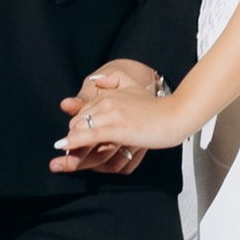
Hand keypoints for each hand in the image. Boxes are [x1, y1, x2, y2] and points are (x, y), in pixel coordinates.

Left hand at [54, 61, 187, 166]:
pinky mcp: (117, 128)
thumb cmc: (157, 107)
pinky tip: (64, 147)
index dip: (75, 129)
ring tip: (63, 160)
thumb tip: (96, 81)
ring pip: (80, 129)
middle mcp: (107, 101)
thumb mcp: (134, 86)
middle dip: (70, 139)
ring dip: (69, 145)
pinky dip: (74, 141)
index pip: (82, 112)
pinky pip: (90, 135)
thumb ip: (114, 80)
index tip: (72, 144)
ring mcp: (112, 114)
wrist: (176, 115)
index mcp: (108, 94)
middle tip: (66, 157)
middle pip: (77, 122)